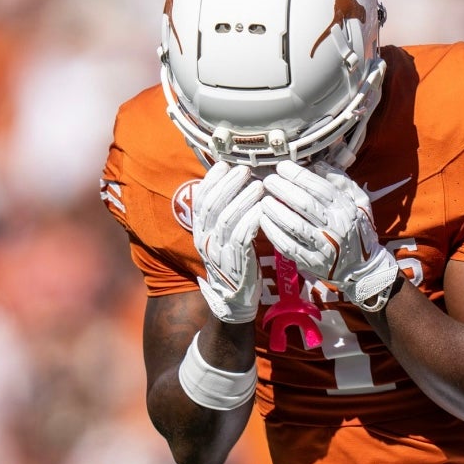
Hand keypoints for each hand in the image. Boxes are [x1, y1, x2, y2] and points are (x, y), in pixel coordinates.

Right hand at [194, 161, 264, 322]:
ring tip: (259, 186)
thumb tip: (232, 181)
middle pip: (213, 206)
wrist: (234, 300)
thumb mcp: (222, 236)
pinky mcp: (235, 264)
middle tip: (245, 170)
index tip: (225, 163)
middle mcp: (205, 239)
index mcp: (200, 230)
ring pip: (227, 219)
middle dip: (229, 184)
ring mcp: (218, 252)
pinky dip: (251, 221)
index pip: (200, 200)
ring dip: (243, 199)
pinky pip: (241, 238)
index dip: (211, 180)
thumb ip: (224, 213)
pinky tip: (262, 209)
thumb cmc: (234, 260)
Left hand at [259, 160, 398, 310]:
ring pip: (294, 226)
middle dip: (283, 189)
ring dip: (275, 210)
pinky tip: (264, 220)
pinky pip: (288, 246)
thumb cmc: (357, 229)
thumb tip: (317, 164)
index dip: (298, 175)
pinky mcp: (312, 262)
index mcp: (346, 209)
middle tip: (268, 180)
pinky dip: (273, 232)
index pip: (320, 188)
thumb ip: (341, 181)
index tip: (282, 166)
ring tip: (263, 199)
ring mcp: (324, 247)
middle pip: (305, 204)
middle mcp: (336, 227)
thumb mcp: (359, 202)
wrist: (362, 268)